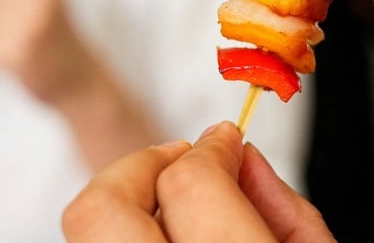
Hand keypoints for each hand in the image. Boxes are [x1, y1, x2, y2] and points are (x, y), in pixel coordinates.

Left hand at [62, 121, 334, 242]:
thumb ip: (289, 211)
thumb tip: (241, 155)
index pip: (190, 184)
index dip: (212, 148)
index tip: (226, 142)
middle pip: (99, 208)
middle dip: (140, 166)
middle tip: (181, 160)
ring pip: (84, 232)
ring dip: (128, 201)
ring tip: (174, 206)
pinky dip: (126, 236)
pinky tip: (166, 239)